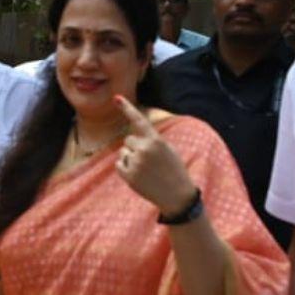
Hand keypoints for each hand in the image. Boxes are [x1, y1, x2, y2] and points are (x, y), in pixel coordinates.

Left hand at [114, 96, 196, 216]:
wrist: (177, 196)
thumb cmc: (174, 170)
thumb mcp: (168, 149)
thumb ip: (151, 140)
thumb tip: (132, 138)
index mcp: (156, 140)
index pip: (139, 120)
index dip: (127, 108)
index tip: (116, 98)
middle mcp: (144, 150)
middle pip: (128, 140)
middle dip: (135, 147)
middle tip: (149, 160)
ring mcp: (136, 163)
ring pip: (123, 152)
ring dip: (130, 158)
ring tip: (146, 170)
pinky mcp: (129, 176)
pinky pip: (119, 164)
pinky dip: (125, 169)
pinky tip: (139, 176)